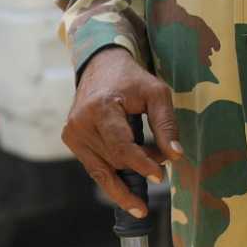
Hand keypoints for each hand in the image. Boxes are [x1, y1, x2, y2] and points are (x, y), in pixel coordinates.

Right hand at [61, 48, 182, 217]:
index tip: (159, 177)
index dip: (141, 165)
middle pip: (115, 160)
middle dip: (140, 165)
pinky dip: (114, 174)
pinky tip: (129, 179)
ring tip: (148, 165)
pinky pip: (94, 167)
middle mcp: (80, 123)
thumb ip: (166, 125)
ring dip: (128, 172)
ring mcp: (72, 133)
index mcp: (100, 108)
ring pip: (103, 170)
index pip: (121, 147)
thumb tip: (175, 156)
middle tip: (160, 158)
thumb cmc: (132, 80)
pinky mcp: (70, 140)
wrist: (100, 66)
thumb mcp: (157, 94)